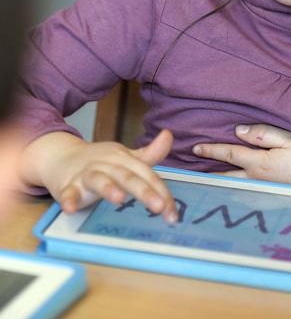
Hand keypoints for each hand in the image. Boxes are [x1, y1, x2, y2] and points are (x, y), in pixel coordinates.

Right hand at [33, 129, 176, 221]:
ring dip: (108, 188)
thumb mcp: (126, 157)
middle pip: (127, 176)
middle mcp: (107, 164)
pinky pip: (67, 192)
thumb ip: (149, 153)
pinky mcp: (67, 185)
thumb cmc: (100, 162)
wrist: (61, 157)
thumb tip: (169, 135)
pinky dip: (68, 199)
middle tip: (159, 206)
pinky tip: (70, 208)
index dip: (161, 192)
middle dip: (144, 191)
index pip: (146, 175)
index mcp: (124, 159)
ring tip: (119, 199)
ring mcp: (86, 174)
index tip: (172, 213)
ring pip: (99, 180)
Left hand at [193, 124, 290, 192]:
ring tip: (209, 179)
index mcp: (260, 163)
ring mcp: (267, 191)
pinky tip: (235, 191)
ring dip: (221, 181)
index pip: (229, 154)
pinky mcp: (276, 198)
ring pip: (236, 186)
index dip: (211, 149)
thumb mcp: (290, 139)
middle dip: (210, 170)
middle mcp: (259, 179)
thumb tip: (239, 130)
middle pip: (227, 174)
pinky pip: (248, 195)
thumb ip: (263, 134)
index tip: (196, 148)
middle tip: (194, 169)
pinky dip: (236, 191)